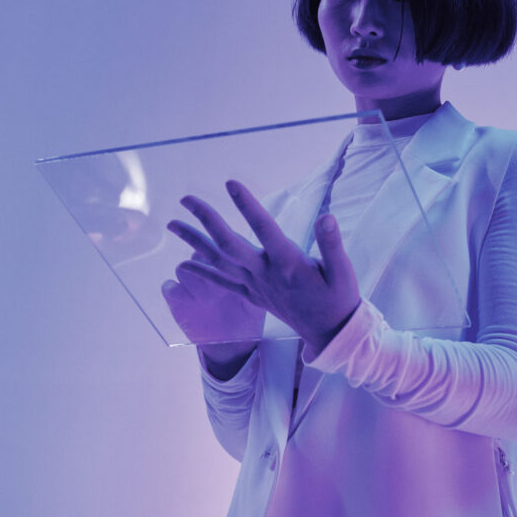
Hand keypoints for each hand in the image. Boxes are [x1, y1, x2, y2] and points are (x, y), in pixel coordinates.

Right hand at [162, 247, 266, 349]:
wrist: (232, 344)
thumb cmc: (248, 319)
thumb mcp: (257, 303)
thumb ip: (257, 286)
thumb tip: (263, 272)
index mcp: (227, 267)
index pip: (220, 248)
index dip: (224, 253)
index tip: (233, 263)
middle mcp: (207, 272)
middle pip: (199, 254)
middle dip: (204, 264)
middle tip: (216, 281)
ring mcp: (191, 285)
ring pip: (182, 268)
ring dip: (192, 280)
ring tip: (206, 298)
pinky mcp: (177, 299)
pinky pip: (168, 287)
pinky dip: (174, 291)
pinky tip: (187, 301)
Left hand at [168, 180, 360, 356]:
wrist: (330, 332)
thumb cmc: (338, 298)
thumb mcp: (343, 272)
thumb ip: (332, 244)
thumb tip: (327, 218)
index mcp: (288, 264)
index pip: (264, 229)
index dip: (247, 206)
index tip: (230, 183)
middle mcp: (266, 274)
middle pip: (229, 244)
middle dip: (206, 220)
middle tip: (186, 199)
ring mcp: (256, 285)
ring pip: (219, 261)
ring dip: (194, 242)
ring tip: (173, 224)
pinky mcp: (253, 295)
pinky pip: (222, 283)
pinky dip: (202, 272)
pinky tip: (182, 264)